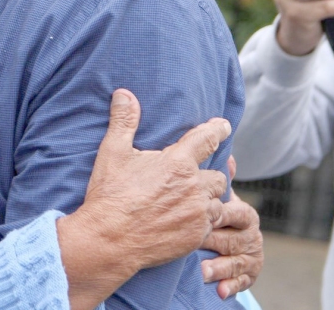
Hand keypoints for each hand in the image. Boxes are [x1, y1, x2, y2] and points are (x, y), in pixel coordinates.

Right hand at [57, 89, 230, 309]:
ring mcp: (197, 214)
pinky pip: (210, 225)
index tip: (224, 126)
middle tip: (194, 178)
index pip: (206, 139)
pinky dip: (203, 221)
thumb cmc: (110, 194)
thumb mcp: (113, 152)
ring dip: (208, 199)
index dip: (217, 130)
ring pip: (217, 202)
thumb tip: (123, 94)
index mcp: (177, 163)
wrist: (109, 239)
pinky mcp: (196, 236)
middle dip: (207, 175)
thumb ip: (124, 121)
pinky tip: (187, 220)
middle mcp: (194, 187)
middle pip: (217, 176)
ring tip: (193, 201)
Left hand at [200, 156, 262, 298]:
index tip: (201, 216)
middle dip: (215, 241)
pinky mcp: (249, 274)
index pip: (235, 212)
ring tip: (202, 270)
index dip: (218, 214)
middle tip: (196, 243)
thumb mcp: (215, 195)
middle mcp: (251, 234)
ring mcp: (251, 255)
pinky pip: (243, 281)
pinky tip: (220, 291)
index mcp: (243, 212)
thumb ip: (218, 178)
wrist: (223, 241)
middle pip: (234, 238)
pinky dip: (231, 286)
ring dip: (220, 266)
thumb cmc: (214, 213)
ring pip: (237, 261)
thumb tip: (226, 157)